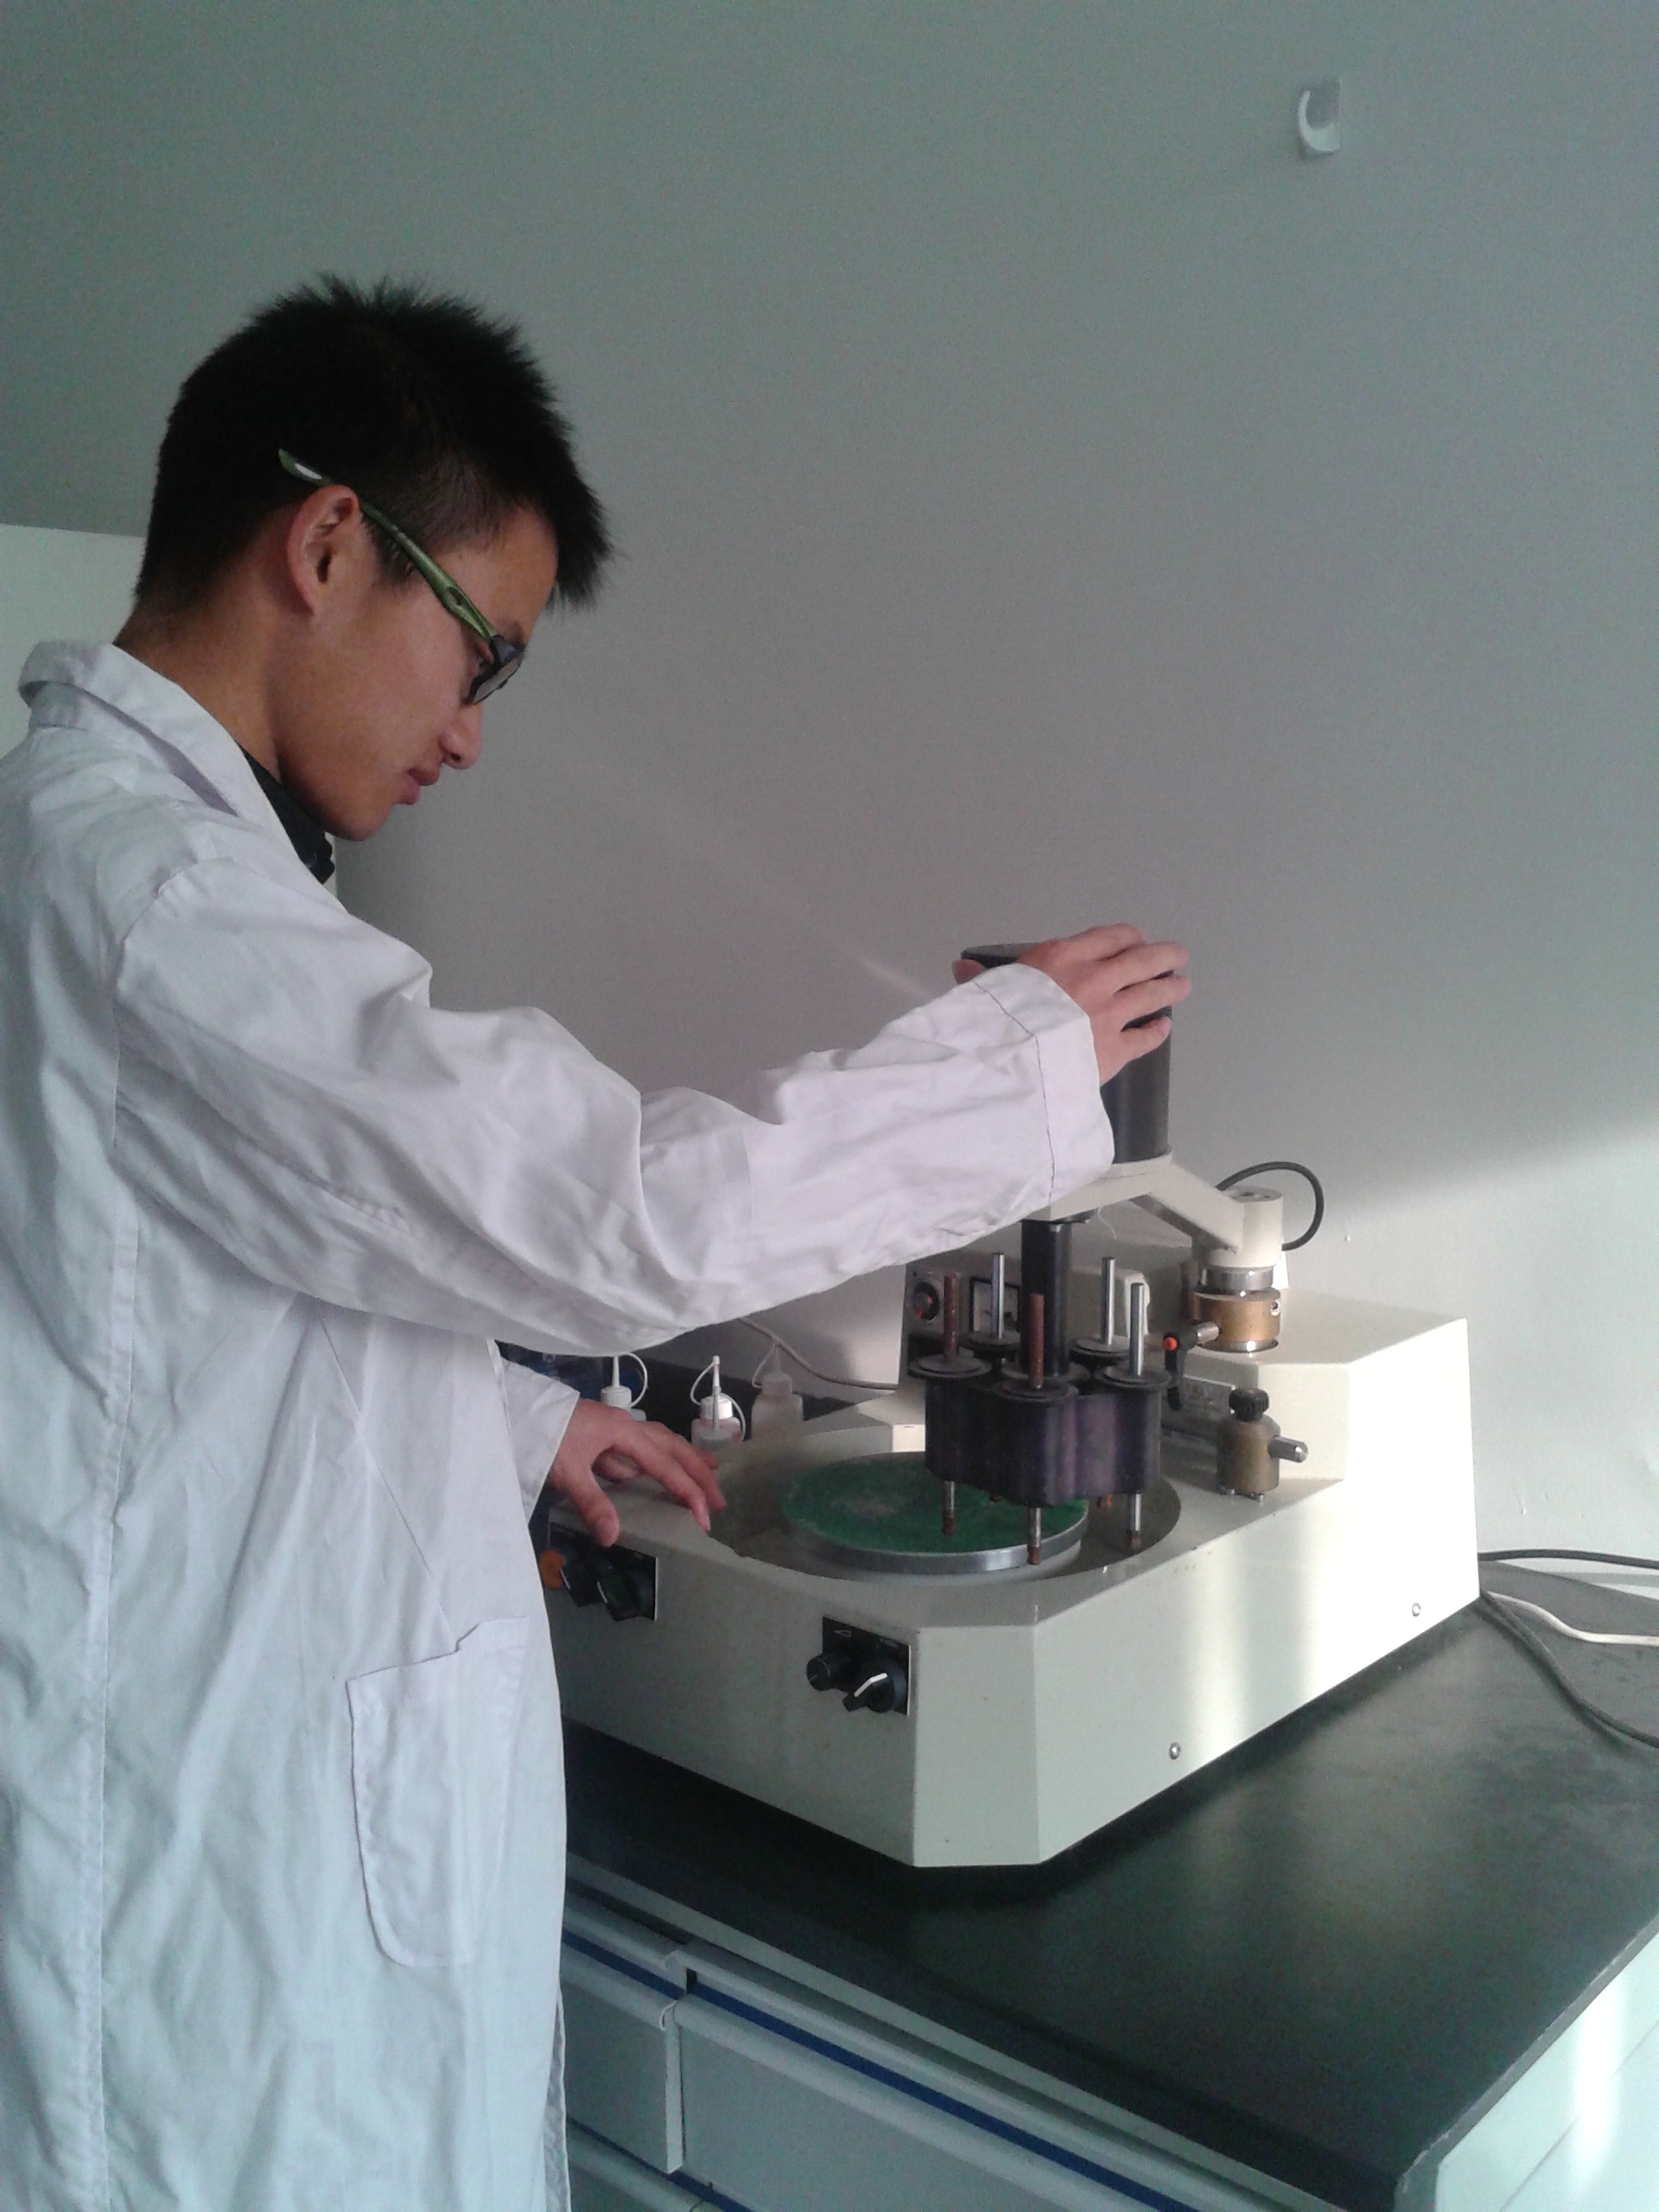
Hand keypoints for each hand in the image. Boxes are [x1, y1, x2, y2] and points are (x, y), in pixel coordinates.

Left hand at [547, 1399, 726, 1547]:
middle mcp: (625, 1426)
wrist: (513, 1409)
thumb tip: (613, 1537)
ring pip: (659, 1444)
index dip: (688, 1492)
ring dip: (683, 1460)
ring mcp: (613, 1429)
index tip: (705, 1518)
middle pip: (672, 1448)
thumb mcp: (566, 1471)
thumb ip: (592, 1503)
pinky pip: (638, 1450)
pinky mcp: (601, 1434)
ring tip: (706, 1472)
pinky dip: (655, 1461)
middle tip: (719, 1498)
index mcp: (624, 1432)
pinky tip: (654, 1474)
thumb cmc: (543, 1435)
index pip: (666, 1466)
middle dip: (698, 1473)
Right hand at [953, 925, 1189, 1084]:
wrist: (1008, 1065)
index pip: (1109, 937)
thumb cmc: (994, 1021)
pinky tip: (1164, 1028)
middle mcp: (1095, 979)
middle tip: (1178, 955)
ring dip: (1170, 987)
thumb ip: (984, 978)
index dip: (1127, 937)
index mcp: (1064, 957)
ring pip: (1151, 994)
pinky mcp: (1115, 1050)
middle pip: (1141, 961)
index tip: (1135, 940)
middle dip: (1163, 955)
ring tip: (1183, 984)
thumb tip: (961, 968)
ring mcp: (1110, 1015)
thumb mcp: (987, 991)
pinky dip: (1157, 1031)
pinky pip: (1144, 1037)